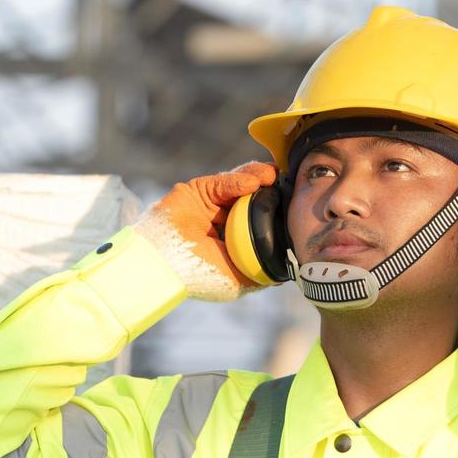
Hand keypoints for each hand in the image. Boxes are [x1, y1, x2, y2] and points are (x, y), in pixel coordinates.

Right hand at [135, 161, 277, 301]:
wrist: (164, 264)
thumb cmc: (199, 276)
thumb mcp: (236, 281)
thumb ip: (260, 274)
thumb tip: (285, 273)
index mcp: (231, 242)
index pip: (258, 222)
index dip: (275, 213)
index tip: (293, 206)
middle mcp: (221, 222)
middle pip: (250, 199)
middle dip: (269, 190)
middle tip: (287, 184)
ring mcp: (209, 205)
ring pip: (238, 187)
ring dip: (256, 178)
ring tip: (272, 176)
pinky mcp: (196, 191)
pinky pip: (221, 183)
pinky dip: (237, 181)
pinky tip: (253, 182)